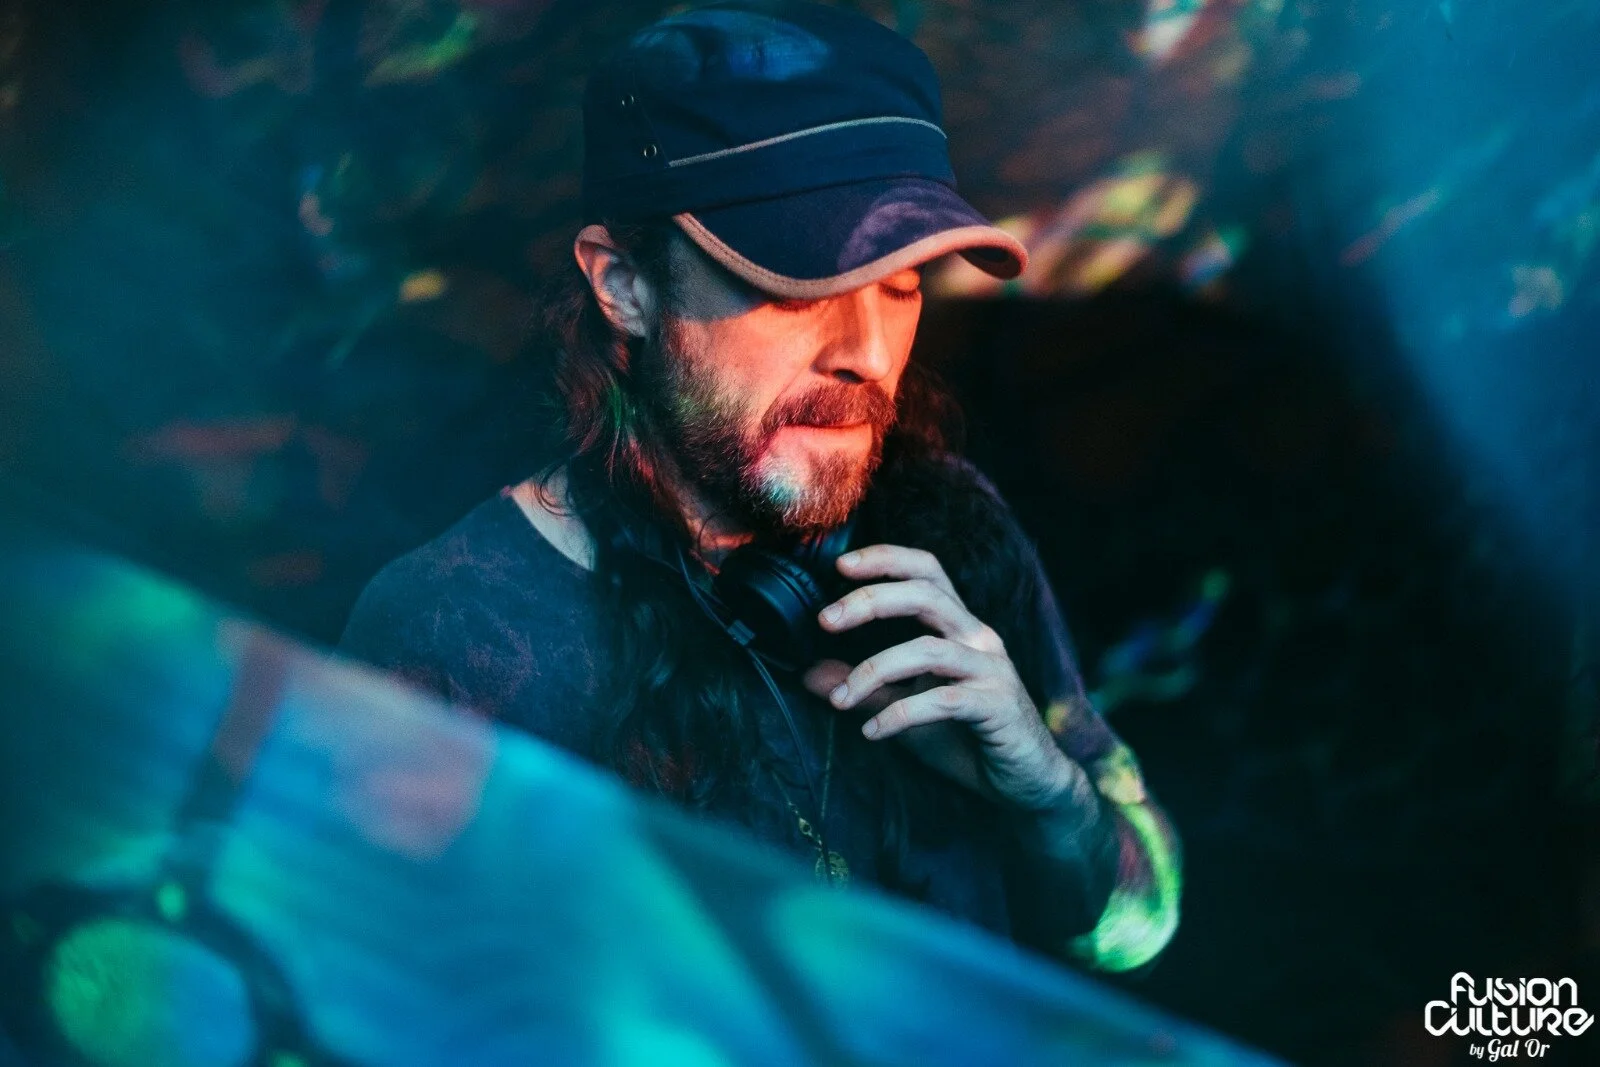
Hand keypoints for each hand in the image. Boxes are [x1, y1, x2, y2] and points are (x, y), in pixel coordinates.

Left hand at [800, 544, 1083, 812]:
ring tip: (841, 698)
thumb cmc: (968, 740)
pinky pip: (942, 700)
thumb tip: (810, 674)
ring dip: (875, 669)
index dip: (887, 560)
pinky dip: (900, 714)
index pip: (927, 573)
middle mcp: (978, 639)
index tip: (841, 566)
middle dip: (872, 601)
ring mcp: (992, 671)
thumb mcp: (905, 710)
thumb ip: (866, 688)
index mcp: (959, 628)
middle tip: (826, 620)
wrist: (1026, 784)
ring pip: (928, 649)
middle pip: (926, 595)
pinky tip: (872, 731)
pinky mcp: (998, 706)